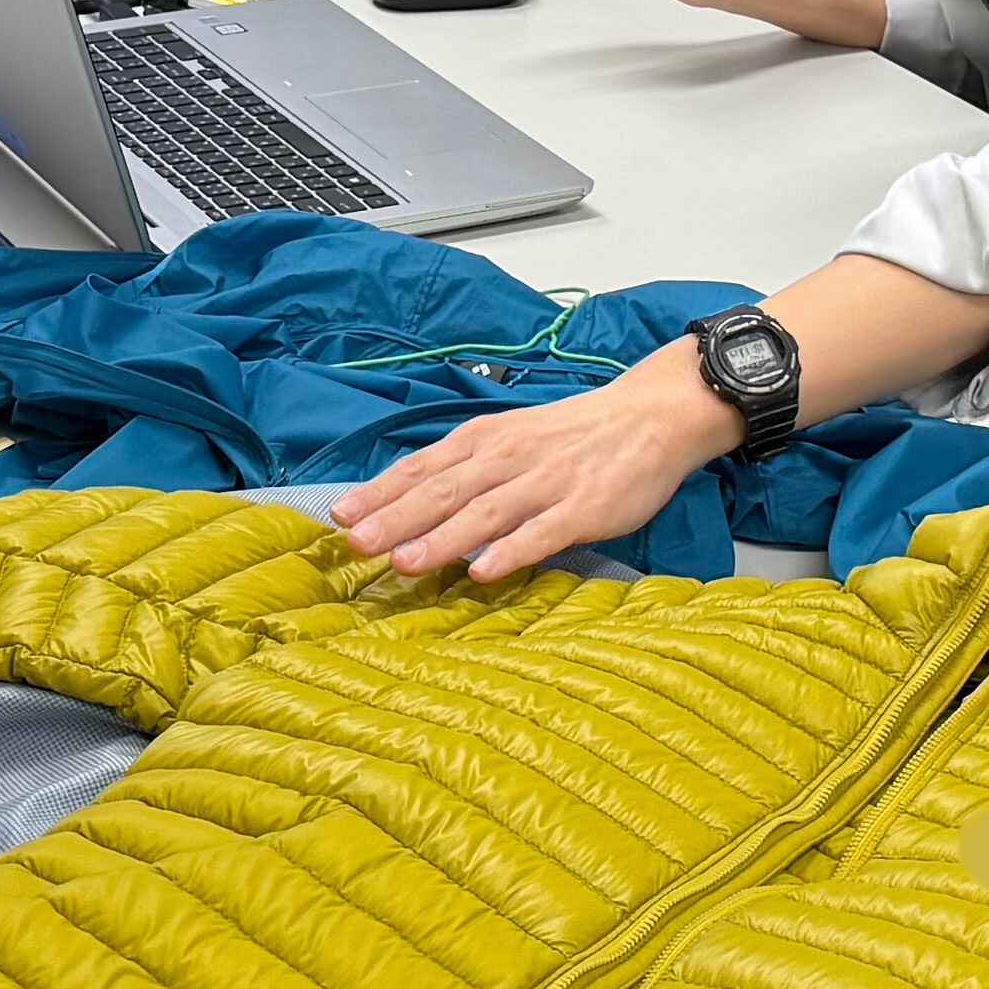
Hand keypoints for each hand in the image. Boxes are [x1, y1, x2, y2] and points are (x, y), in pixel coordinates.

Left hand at [332, 356, 741, 579]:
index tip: (338, 515)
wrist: (650, 415)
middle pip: (443, 490)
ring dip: (442, 538)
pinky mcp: (584, 508)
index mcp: (485, 439)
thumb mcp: (510, 436)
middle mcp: (508, 457)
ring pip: (485, 512)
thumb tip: (408, 501)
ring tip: (404, 562)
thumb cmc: (574, 434)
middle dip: (397, 518)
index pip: (422, 466)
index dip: (380, 491)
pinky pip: (541, 532)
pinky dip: (510, 551)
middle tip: (356, 543)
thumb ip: (466, 467)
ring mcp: (546, 483)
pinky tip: (482, 572)